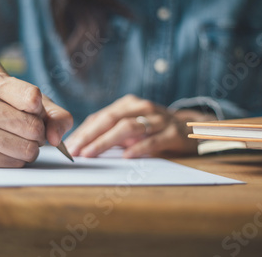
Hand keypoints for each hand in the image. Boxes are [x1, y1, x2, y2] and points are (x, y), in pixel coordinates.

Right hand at [0, 71, 72, 166]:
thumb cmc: (12, 109)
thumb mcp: (35, 102)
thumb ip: (57, 116)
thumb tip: (55, 139)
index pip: (33, 98)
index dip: (40, 109)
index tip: (34, 109)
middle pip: (31, 126)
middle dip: (40, 132)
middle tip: (31, 129)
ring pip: (26, 148)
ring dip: (31, 148)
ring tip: (21, 139)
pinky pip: (15, 163)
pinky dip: (19, 159)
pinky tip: (8, 149)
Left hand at [65, 94, 215, 157]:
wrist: (192, 128)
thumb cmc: (155, 129)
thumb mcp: (132, 126)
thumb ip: (111, 132)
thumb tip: (83, 145)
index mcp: (128, 104)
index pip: (101, 117)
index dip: (84, 131)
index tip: (69, 145)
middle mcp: (141, 107)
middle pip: (111, 119)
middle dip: (90, 135)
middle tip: (75, 150)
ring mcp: (158, 119)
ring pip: (128, 128)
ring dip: (106, 141)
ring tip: (91, 153)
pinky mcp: (173, 132)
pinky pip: (153, 140)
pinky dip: (138, 148)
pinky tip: (126, 157)